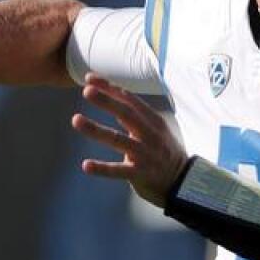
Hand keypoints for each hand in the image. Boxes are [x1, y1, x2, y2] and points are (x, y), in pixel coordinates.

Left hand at [71, 74, 187, 207]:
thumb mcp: (154, 128)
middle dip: (106, 101)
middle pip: (126, 113)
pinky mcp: (141, 174)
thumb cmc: (163, 151)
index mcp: (153, 120)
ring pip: (118, 139)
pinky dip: (102, 168)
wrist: (183, 181)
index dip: (109, 88)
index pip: (130, 99)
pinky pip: (119, 170)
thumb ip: (134, 115)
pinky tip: (86, 165)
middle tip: (86, 91)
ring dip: (96, 129)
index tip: (89, 78)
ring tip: (76, 120)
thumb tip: (111, 96)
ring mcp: (145, 154)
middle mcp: (150, 134)